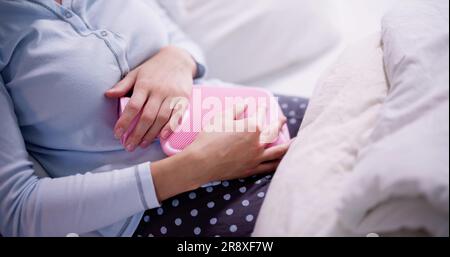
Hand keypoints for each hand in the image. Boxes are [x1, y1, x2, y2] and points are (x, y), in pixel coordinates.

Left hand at [105, 46, 196, 151]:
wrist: (178, 59)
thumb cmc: (153, 68)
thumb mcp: (136, 73)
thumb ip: (123, 85)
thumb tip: (107, 95)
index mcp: (144, 84)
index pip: (133, 106)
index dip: (124, 122)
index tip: (117, 134)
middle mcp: (158, 91)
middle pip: (147, 116)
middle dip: (137, 134)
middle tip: (129, 146)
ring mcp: (172, 95)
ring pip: (161, 118)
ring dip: (151, 134)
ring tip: (142, 144)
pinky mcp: (183, 99)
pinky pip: (177, 116)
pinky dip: (170, 127)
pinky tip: (162, 137)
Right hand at [151, 104, 290, 200]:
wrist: (201, 162)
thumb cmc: (209, 138)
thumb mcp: (220, 118)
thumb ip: (235, 109)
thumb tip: (245, 103)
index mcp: (252, 127)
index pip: (262, 115)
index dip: (263, 109)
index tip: (264, 106)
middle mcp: (259, 142)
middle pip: (275, 131)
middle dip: (280, 124)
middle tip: (282, 120)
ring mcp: (257, 157)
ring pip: (279, 152)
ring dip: (288, 145)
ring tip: (295, 142)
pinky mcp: (252, 169)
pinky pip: (270, 167)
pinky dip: (278, 162)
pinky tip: (282, 160)